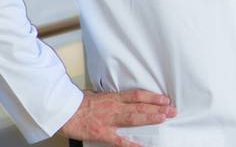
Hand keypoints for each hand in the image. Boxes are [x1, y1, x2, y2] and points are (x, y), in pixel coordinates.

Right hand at [59, 90, 176, 146]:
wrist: (62, 111)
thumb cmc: (77, 103)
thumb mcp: (96, 94)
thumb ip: (109, 96)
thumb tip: (118, 95)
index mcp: (113, 98)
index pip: (137, 96)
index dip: (153, 97)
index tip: (165, 99)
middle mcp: (114, 107)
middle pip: (140, 107)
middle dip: (157, 109)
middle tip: (172, 110)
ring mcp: (108, 120)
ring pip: (133, 118)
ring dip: (149, 118)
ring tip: (163, 119)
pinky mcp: (101, 132)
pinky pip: (118, 139)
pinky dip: (130, 143)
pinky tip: (141, 145)